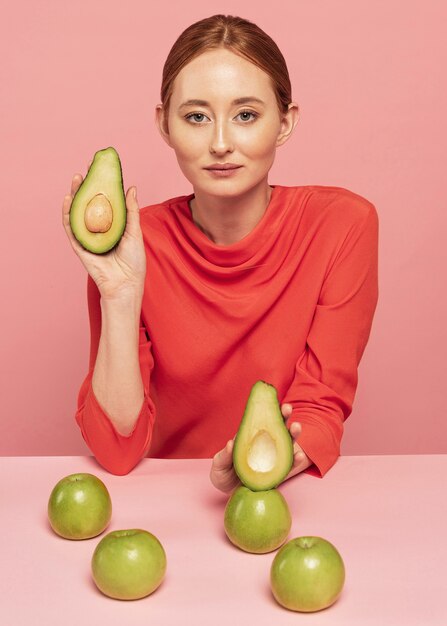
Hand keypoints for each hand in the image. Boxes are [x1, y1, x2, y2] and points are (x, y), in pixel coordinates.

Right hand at [62, 170, 145, 300]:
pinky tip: (68, 200)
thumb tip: (131, 188)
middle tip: (86, 169)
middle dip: (86, 186)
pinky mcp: (80, 246)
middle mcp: (98, 229)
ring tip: (76, 180)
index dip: (101, 185)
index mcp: (112, 225)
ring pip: (77, 213)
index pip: (104, 201)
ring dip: (75, 195)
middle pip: (88, 204)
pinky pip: (71, 228)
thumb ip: (130, 211)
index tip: (100, 168)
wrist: (126, 283)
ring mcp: (88, 237)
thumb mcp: (134, 231)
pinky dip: (67, 214)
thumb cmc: (134, 261)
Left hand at [209, 403, 311, 492]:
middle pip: (276, 427)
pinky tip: (299, 455)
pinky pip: (289, 465)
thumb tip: (230, 443)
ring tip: (296, 427)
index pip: (260, 420)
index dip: (268, 410)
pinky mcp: (278, 472)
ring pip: (286, 442)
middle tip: (287, 408)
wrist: (231, 492)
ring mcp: (273, 457)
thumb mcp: (219, 466)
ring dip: (293, 434)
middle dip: (283, 416)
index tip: (273, 401)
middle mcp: (264, 444)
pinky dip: (295, 460)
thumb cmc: (224, 475)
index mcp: (250, 437)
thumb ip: (224, 456)